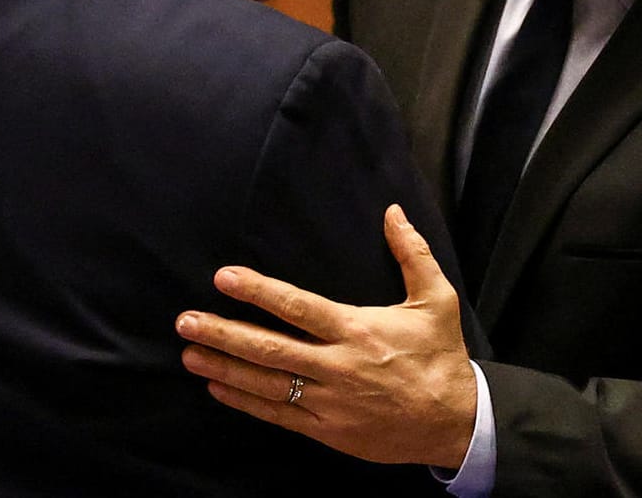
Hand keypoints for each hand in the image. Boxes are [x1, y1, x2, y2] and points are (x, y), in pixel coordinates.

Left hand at [176, 205, 477, 467]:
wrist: (455, 421)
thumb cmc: (441, 356)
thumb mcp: (436, 299)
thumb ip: (412, 253)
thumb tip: (393, 211)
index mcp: (358, 330)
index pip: (298, 307)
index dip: (259, 292)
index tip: (225, 277)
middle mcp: (338, 366)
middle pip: (271, 348)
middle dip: (224, 333)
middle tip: (186, 321)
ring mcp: (330, 401)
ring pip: (267, 383)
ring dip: (224, 367)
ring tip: (189, 352)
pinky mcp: (328, 430)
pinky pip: (278, 415)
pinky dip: (245, 401)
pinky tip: (218, 387)